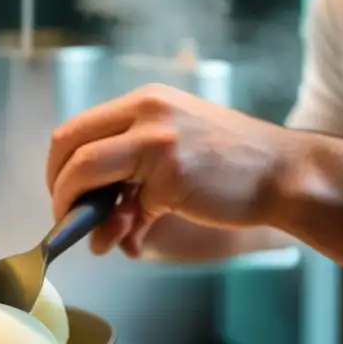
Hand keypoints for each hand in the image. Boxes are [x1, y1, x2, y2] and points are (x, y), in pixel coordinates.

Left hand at [46, 84, 298, 256]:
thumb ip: (133, 178)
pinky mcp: (171, 174)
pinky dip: (122, 231)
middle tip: (66, 216)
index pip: (78, 127)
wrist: (284, 174)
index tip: (65, 193)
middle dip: (58, 187)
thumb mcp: (176, 152)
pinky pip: (126, 208)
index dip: (59, 166)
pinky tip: (134, 242)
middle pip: (68, 144)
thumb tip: (96, 227)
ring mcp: (157, 140)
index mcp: (146, 101)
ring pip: (83, 169)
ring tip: (94, 234)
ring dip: (75, 208)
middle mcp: (147, 110)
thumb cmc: (233, 166)